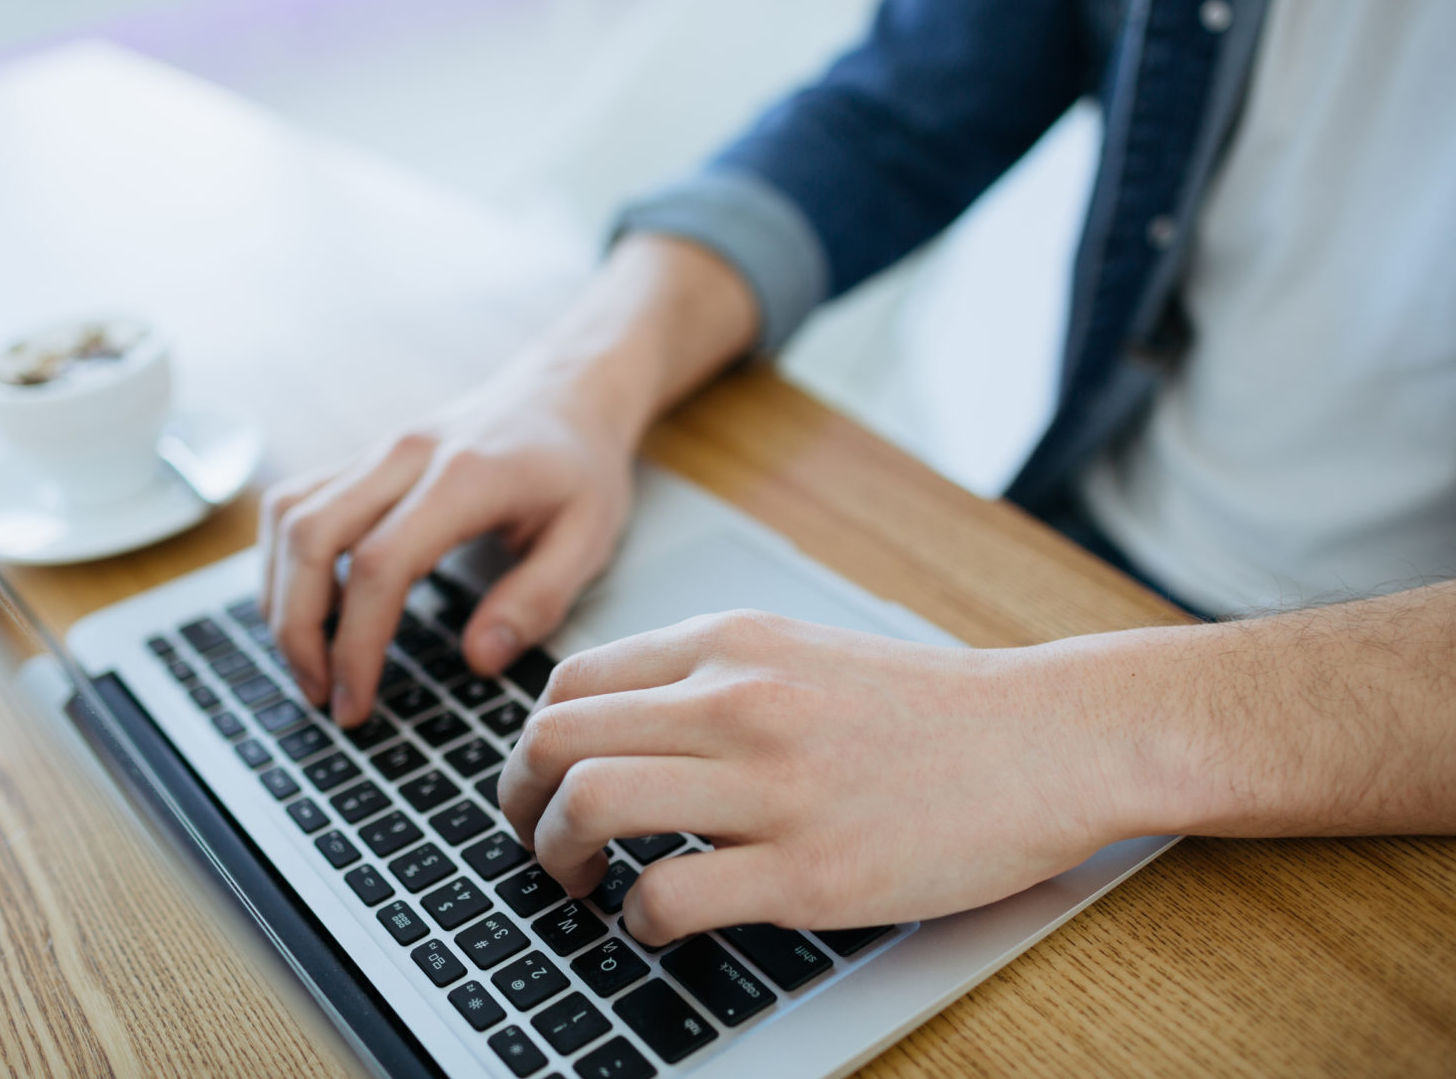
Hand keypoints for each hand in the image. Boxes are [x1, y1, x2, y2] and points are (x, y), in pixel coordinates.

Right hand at [259, 234, 761, 726]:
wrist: (566, 392)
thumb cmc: (579, 468)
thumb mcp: (588, 538)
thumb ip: (536, 601)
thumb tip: (478, 659)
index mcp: (465, 476)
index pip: (378, 564)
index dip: (355, 643)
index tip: (355, 703)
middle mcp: (406, 454)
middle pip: (309, 535)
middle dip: (298, 628)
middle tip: (320, 696)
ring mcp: (377, 449)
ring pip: (287, 515)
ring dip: (280, 595)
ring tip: (310, 662)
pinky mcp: (363, 459)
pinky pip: (296, 503)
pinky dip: (287, 561)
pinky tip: (318, 609)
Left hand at [498, 610, 1146, 945]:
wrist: (1045, 740)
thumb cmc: (928, 707)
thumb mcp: (800, 651)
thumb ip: (709, 677)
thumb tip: (617, 726)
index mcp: (730, 643)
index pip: (570, 682)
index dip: (531, 744)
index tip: (540, 783)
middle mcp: (736, 700)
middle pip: (555, 740)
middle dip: (517, 801)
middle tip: (535, 838)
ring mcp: (770, 786)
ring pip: (591, 804)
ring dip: (557, 854)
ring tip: (579, 879)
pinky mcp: (807, 871)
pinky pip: (667, 896)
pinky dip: (637, 918)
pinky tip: (657, 919)